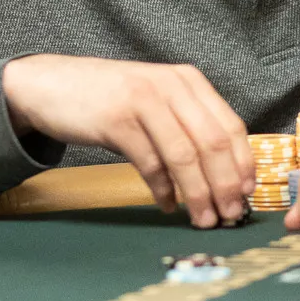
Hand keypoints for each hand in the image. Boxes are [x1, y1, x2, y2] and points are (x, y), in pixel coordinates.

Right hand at [3, 55, 254, 227]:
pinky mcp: (116, 120)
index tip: (249, 193)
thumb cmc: (110, 99)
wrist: (50, 84)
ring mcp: (143, 100)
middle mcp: (171, 86)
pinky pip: (150, 162)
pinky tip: (167, 205)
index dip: (243, 163)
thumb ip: (187, 124)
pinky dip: (163, 189)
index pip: (231, 125)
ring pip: (184, 155)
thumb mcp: (157, 100)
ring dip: (198, 193)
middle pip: (213, 142)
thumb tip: (225, 174)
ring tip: (203, 219)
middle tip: (231, 215)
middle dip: (226, 184)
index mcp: (188, 81)